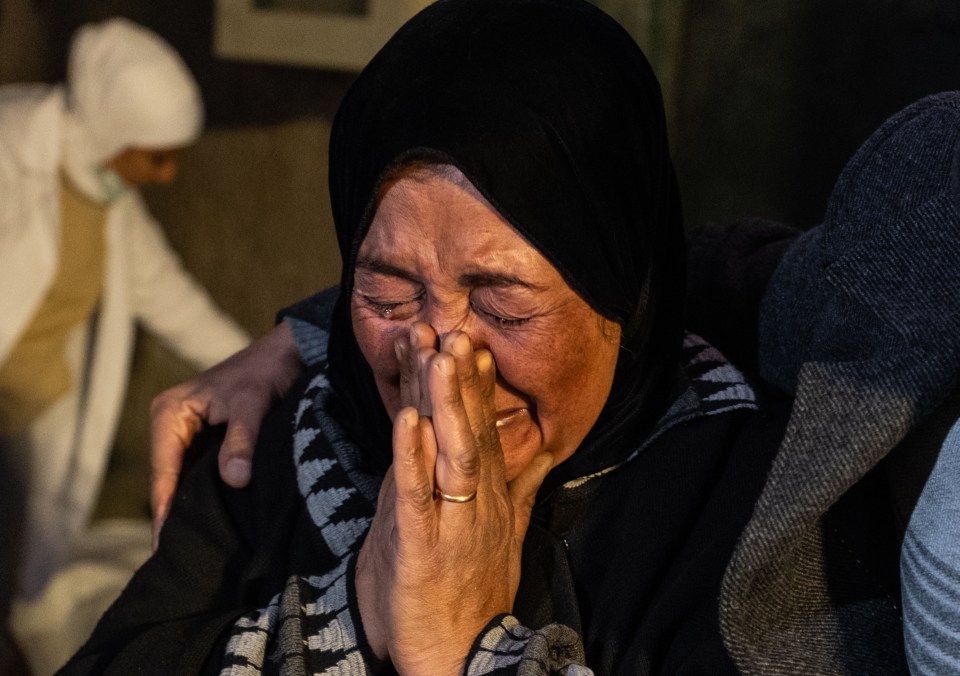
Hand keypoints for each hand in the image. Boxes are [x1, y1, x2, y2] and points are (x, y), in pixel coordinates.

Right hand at [149, 321, 302, 549]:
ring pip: (187, 480)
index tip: (164, 545)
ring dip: (193, 507)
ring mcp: (189, 434)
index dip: (166, 508)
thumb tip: (234, 479)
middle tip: (180, 559)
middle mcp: (173, 425)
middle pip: (170, 480)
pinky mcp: (209, 440)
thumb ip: (242, 440)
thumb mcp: (253, 403)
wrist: (289, 353)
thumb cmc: (267, 372)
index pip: (163, 471)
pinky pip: (203, 474)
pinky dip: (209, 495)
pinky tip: (217, 523)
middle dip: (175, 515)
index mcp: (169, 413)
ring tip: (197, 549)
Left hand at [356, 325, 552, 672]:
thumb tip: (535, 451)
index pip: (485, 431)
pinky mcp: (425, 548)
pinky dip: (413, 457)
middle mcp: (479, 503)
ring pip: (453, 454)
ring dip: (446, 404)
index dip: (478, 386)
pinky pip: (419, 496)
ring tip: (440, 357)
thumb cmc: (464, 592)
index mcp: (488, 497)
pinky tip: (409, 420)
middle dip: (464, 380)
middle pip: (472, 431)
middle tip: (458, 331)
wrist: (458, 658)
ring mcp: (454, 523)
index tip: (473, 342)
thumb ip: (511, 486)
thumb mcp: (494, 532)